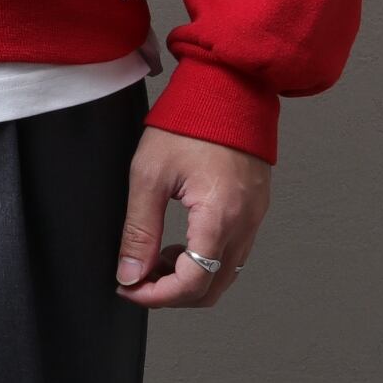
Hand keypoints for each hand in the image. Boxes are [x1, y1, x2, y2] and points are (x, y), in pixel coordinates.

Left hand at [114, 127, 270, 308]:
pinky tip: (178, 243)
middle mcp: (245, 223)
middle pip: (211, 290)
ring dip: (188, 278)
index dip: (156, 296)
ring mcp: (255, 218)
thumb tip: (129, 274)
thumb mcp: (149, 174)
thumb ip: (139, 230)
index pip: (192, 284)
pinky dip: (205, 261)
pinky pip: (233, 254)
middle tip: (136, 278)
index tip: (128, 288)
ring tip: (154, 257)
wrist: (227, 87)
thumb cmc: (189, 122)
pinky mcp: (255, 209)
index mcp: (219, 216)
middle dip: (170, 293)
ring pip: (224, 275)